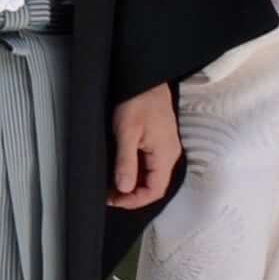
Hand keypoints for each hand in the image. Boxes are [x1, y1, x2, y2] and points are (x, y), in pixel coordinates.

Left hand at [109, 85, 181, 207]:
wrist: (145, 79)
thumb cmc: (138, 100)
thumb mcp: (127, 132)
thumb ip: (126, 162)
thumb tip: (124, 188)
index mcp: (165, 155)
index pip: (154, 191)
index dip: (134, 200)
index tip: (113, 200)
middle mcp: (169, 154)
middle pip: (154, 186)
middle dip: (131, 195)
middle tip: (109, 195)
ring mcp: (165, 148)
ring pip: (151, 176)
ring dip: (133, 184)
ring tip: (112, 185)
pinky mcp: (159, 141)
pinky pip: (150, 164)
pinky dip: (136, 172)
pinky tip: (121, 170)